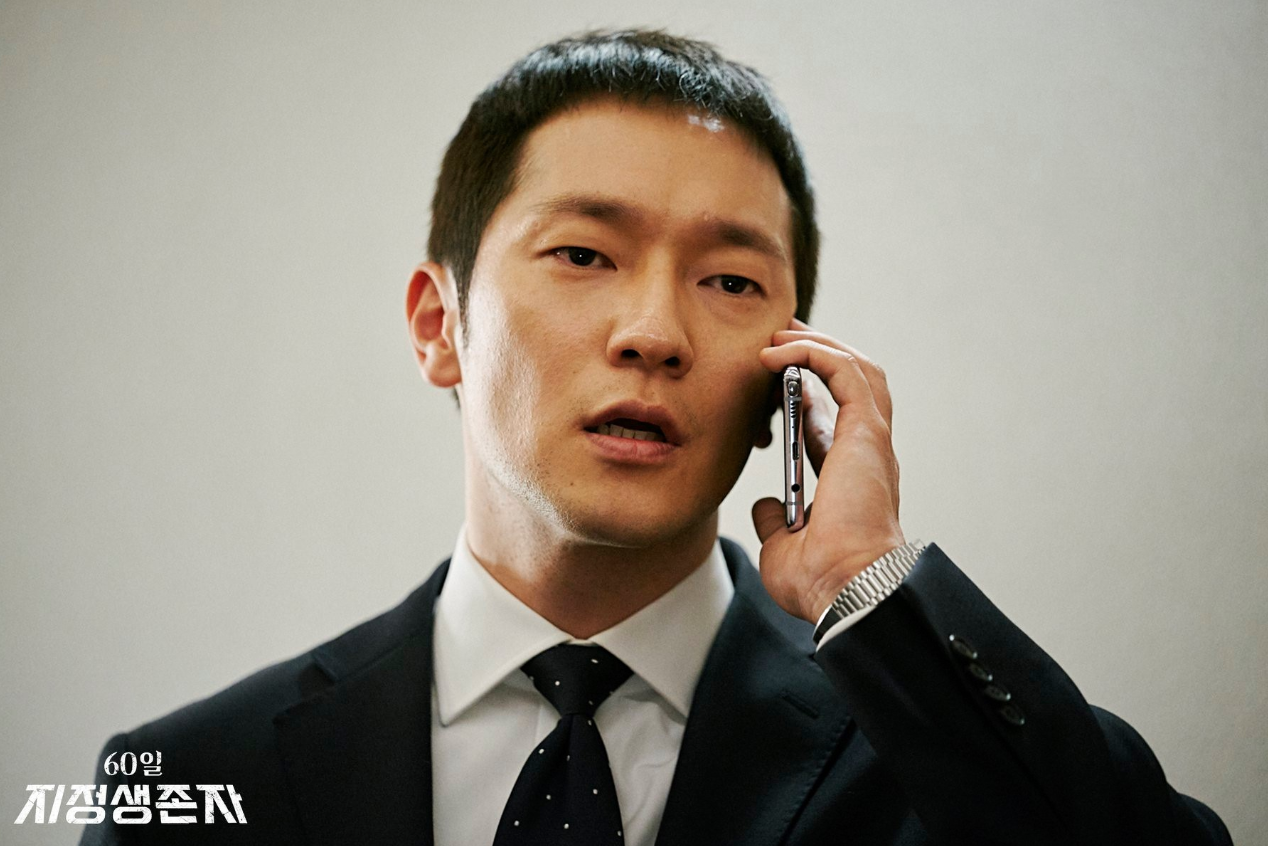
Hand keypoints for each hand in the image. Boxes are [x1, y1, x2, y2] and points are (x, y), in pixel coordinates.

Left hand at [751, 318, 905, 622]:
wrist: (845, 588)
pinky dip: (815, 353)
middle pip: (852, 384)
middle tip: (780, 334)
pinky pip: (847, 372)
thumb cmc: (820, 580)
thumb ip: (774, 520)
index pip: (832, 422)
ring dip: (818, 344)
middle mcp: (866, 455)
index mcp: (850, 478)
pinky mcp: (868, 432)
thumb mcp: (783, 547)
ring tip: (780, 332)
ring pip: (857, 368)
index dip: (804, 395)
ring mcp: (871, 441)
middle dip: (818, 352)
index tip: (772, 378)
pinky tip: (779, 351)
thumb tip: (764, 507)